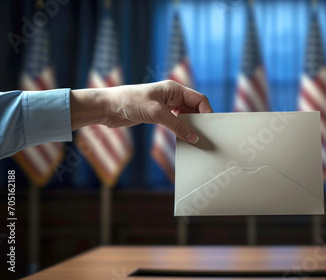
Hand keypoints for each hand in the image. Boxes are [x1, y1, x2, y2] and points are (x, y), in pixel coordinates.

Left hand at [70, 80, 212, 143]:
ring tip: (195, 138)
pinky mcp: (158, 114)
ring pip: (185, 116)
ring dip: (190, 126)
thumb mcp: (156, 114)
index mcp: (174, 89)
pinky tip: (183, 137)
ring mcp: (165, 105)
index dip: (207, 112)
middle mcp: (172, 95)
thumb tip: (194, 137)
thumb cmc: (130, 102)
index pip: (199, 99)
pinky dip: (181, 129)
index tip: (210, 126)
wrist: (108, 107)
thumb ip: (177, 126)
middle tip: (204, 135)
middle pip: (194, 108)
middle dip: (200, 120)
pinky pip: (176, 122)